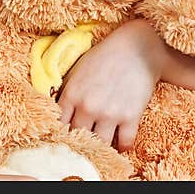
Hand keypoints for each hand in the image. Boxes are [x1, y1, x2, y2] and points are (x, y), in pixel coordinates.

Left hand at [56, 18, 165, 152]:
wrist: (136, 47)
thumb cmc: (104, 55)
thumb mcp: (78, 70)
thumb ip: (67, 91)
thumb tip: (58, 110)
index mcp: (72, 94)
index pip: (59, 124)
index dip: (61, 133)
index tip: (65, 137)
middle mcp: (88, 106)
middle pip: (78, 137)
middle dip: (80, 141)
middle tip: (84, 145)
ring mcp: (109, 113)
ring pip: (100, 144)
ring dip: (101, 146)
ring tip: (102, 146)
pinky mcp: (131, 117)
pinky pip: (124, 143)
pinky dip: (122, 146)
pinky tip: (120, 144)